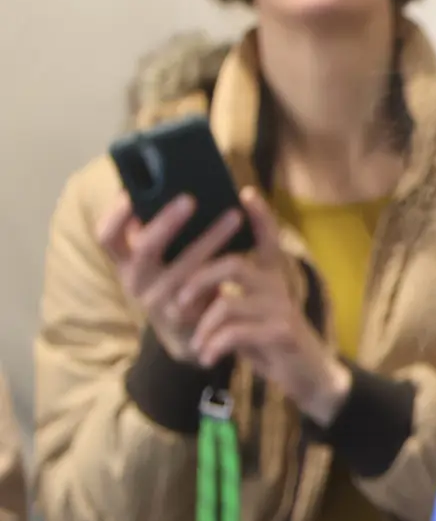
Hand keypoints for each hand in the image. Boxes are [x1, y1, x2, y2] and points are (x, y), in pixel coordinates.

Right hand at [95, 190, 246, 362]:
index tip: (131, 193)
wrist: (192, 333)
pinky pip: (206, 286)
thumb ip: (159, 232)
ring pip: (184, 267)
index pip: (106, 237)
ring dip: (211, 238)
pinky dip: (223, 264)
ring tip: (235, 216)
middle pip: (144, 248)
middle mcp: (135, 282)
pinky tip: (245, 247)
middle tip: (191, 199)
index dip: (115, 215)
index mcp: (125, 262)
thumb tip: (170, 187)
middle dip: (168, 221)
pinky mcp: (185, 316)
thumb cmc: (179, 281)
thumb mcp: (161, 259)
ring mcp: (158, 301)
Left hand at [180, 189, 350, 422]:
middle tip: (179, 302)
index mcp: (272, 277)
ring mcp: (280, 309)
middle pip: (233, 264)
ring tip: (195, 341)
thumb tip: (189, 276)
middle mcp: (278, 286)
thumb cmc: (269, 340)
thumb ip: (230, 292)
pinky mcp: (280, 333)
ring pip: (228, 301)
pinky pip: (234, 332)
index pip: (268, 238)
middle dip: (198, 280)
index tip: (247, 194)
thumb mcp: (251, 312)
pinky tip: (208, 356)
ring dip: (202, 325)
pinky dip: (213, 345)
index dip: (260, 216)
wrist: (307, 376)